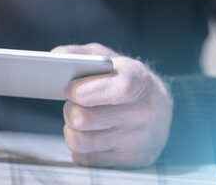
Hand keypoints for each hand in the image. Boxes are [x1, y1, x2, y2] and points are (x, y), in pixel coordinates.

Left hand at [52, 43, 172, 167]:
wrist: (159, 109)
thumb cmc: (126, 80)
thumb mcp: (109, 58)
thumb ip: (82, 54)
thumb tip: (56, 57)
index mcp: (139, 80)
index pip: (117, 90)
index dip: (86, 91)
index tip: (69, 90)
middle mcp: (142, 112)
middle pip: (85, 118)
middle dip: (69, 109)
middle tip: (72, 102)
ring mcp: (137, 139)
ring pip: (80, 141)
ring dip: (71, 129)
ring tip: (79, 117)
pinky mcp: (128, 161)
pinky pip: (84, 158)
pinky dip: (79, 146)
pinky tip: (91, 134)